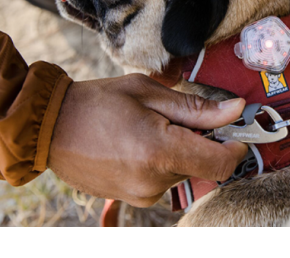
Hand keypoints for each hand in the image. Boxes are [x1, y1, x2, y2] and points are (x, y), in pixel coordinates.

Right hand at [48, 74, 247, 206]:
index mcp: (160, 151)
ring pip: (185, 172)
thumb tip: (236, 110)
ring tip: (153, 129)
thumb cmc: (99, 102)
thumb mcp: (150, 93)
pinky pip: (165, 180)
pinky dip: (166, 162)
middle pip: (203, 166)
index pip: (221, 163)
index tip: (236, 132)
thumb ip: (197, 108)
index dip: (236, 148)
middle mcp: (154, 181)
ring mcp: (142, 194)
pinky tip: (143, 143)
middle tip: (179, 118)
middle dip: (202, 142)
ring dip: (181, 151)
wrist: (51, 127)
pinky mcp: (134, 198)